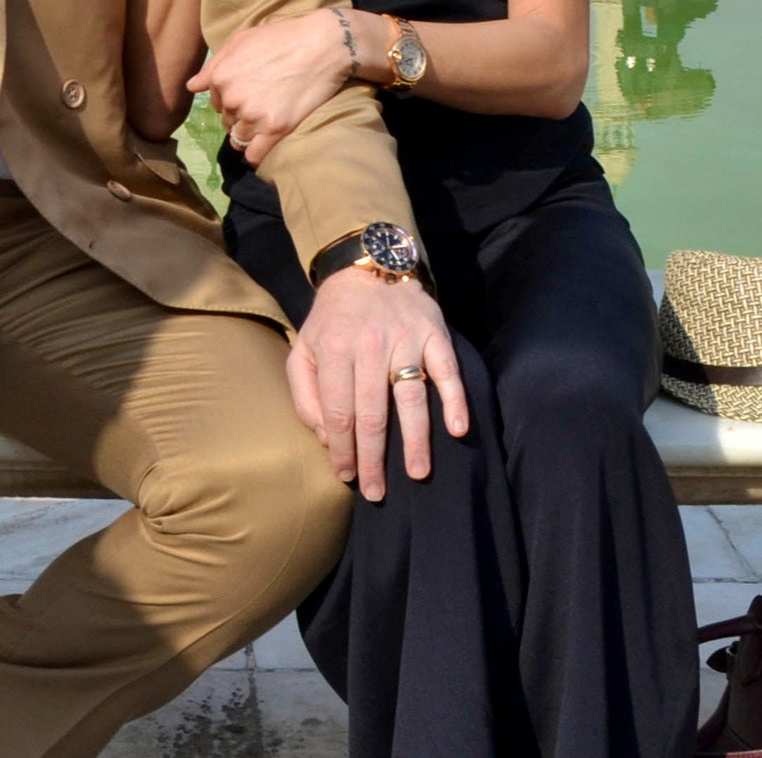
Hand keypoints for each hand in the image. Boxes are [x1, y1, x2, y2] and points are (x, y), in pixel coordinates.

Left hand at [193, 7, 373, 162]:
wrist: (324, 45)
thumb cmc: (282, 37)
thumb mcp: (242, 40)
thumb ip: (214, 65)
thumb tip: (192, 87)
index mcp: (221, 77)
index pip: (217, 103)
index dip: (232, 100)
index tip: (252, 93)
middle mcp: (232, 99)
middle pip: (228, 121)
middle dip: (241, 116)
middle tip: (263, 104)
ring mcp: (253, 115)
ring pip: (239, 139)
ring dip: (250, 134)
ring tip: (267, 122)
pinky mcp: (275, 129)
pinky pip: (254, 156)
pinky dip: (257, 154)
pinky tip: (267, 143)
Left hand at [288, 266, 468, 498]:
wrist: (367, 270)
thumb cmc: (333, 321)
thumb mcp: (304, 350)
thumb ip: (305, 394)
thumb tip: (326, 438)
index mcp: (334, 349)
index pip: (338, 412)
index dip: (342, 449)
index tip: (346, 476)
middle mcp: (370, 345)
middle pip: (373, 413)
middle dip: (374, 458)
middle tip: (377, 491)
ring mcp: (405, 339)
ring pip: (410, 398)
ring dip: (415, 440)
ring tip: (417, 473)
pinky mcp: (434, 334)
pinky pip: (447, 371)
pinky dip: (454, 401)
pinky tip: (457, 429)